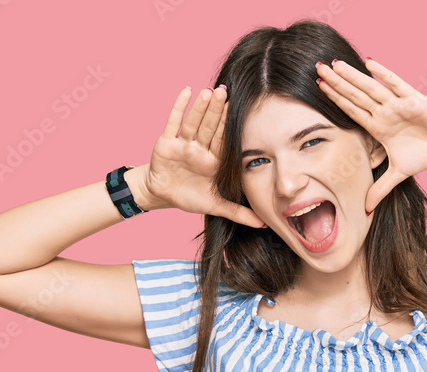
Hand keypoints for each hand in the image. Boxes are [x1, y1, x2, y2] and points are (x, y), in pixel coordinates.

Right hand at [138, 86, 265, 227]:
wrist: (162, 195)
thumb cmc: (190, 197)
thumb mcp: (216, 206)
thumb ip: (239, 213)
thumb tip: (264, 224)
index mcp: (214, 161)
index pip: (224, 141)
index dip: (231, 127)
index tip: (242, 111)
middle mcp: (200, 149)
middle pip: (210, 127)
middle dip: (218, 111)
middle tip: (226, 92)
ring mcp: (184, 144)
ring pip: (194, 123)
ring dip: (201, 107)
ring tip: (209, 91)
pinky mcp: (166, 142)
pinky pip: (173, 122)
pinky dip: (179, 107)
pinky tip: (186, 91)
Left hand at [316, 58, 426, 213]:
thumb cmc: (426, 153)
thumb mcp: (398, 173)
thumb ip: (380, 189)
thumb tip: (366, 210)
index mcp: (378, 126)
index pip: (351, 110)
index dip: (335, 99)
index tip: (317, 88)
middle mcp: (384, 111)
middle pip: (355, 95)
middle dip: (336, 83)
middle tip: (316, 68)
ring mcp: (396, 104)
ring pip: (369, 87)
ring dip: (351, 77)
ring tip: (334, 64)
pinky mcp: (412, 99)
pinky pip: (396, 84)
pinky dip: (383, 74)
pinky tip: (368, 63)